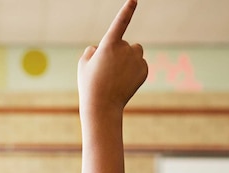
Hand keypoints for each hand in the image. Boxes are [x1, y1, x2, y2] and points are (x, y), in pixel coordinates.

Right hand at [77, 0, 146, 116]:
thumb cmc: (90, 84)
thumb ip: (92, 51)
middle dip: (119, 52)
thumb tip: (101, 48)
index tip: (134, 0)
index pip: (120, 23)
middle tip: (108, 70)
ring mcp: (137, 60)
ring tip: (117, 76)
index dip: (127, 10)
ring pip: (135, 52)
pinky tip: (124, 82)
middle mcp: (126, 49)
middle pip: (125, 43)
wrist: (103, 106)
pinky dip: (134, 70)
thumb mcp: (83, 64)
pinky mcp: (144, 70)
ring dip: (129, 58)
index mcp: (109, 44)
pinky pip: (140, 64)